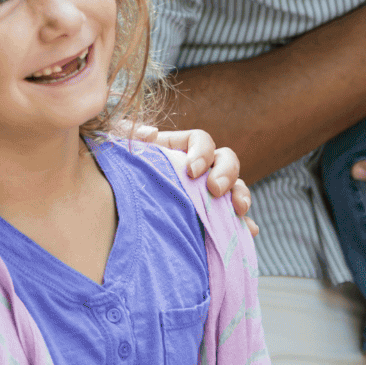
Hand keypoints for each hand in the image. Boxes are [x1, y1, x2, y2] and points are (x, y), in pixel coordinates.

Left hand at [123, 121, 256, 232]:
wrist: (116, 217)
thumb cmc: (120, 178)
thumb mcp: (122, 156)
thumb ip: (132, 140)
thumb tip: (149, 132)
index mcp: (179, 149)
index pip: (201, 140)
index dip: (202, 151)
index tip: (192, 170)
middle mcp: (200, 169)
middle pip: (225, 159)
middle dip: (226, 172)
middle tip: (215, 189)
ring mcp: (209, 194)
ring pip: (236, 187)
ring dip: (241, 195)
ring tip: (239, 209)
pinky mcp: (213, 220)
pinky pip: (235, 220)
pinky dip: (244, 225)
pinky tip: (249, 231)